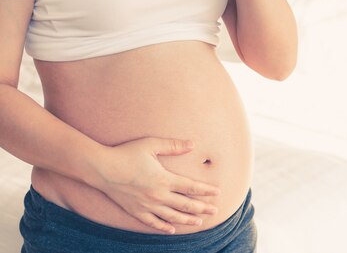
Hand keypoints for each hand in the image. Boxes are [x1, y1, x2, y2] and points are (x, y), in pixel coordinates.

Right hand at [93, 137, 219, 233]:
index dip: (205, 191)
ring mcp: (146, 205)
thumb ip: (173, 145)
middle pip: (185, 205)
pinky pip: (153, 223)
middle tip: (215, 211)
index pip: (191, 187)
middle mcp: (158, 195)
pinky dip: (164, 227)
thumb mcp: (151, 144)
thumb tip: (193, 144)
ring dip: (187, 219)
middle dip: (202, 208)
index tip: (217, 193)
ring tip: (199, 222)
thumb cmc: (127, 153)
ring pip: (172, 216)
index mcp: (164, 179)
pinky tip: (172, 229)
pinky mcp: (135, 211)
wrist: (101, 168)